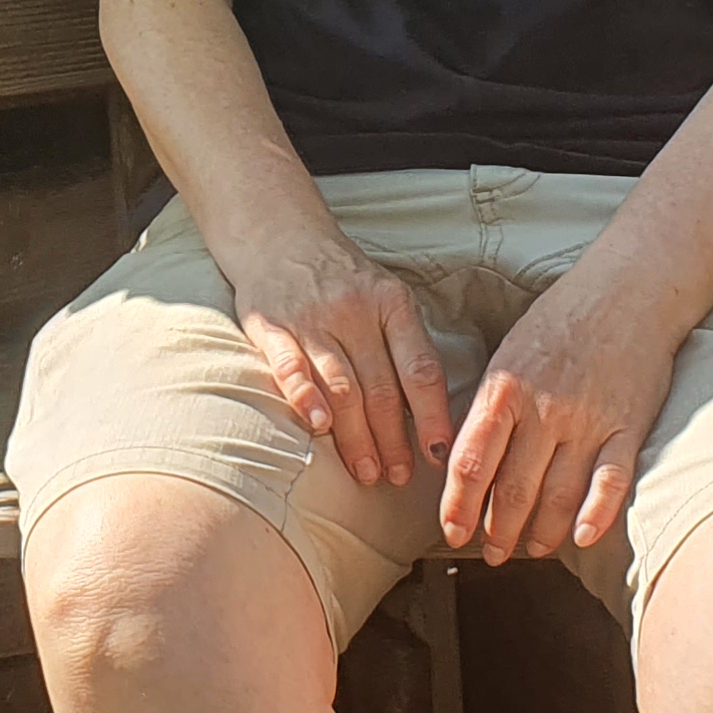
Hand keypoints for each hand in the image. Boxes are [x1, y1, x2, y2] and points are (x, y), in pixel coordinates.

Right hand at [222, 226, 452, 489]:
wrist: (278, 235)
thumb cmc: (342, 278)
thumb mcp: (386, 296)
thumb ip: (405, 345)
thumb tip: (431, 414)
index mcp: (392, 304)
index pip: (420, 369)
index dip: (432, 416)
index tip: (440, 454)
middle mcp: (355, 311)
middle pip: (381, 388)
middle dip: (393, 439)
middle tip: (399, 476)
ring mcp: (312, 319)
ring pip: (341, 386)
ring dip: (356, 436)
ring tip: (367, 471)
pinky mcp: (271, 326)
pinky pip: (290, 367)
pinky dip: (305, 398)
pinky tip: (319, 426)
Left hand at [440, 278, 680, 562]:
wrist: (628, 291)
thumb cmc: (560, 321)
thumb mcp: (509, 353)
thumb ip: (490, 406)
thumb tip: (465, 459)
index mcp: (505, 387)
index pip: (471, 461)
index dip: (458, 505)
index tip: (452, 531)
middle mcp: (544, 408)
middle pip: (512, 488)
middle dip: (497, 530)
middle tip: (491, 553)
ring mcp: (588, 420)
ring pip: (558, 494)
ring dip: (541, 532)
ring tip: (531, 549)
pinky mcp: (628, 427)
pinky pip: (611, 482)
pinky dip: (595, 515)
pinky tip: (580, 537)